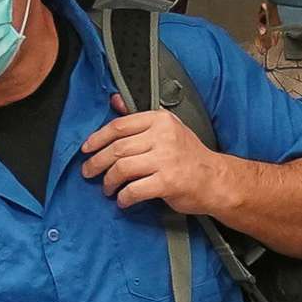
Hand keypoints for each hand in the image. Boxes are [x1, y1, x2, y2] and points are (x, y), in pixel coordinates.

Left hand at [81, 99, 222, 214]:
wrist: (215, 179)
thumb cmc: (189, 156)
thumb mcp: (168, 129)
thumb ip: (139, 119)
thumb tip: (114, 102)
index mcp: (160, 120)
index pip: (119, 126)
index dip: (97, 138)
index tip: (86, 149)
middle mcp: (162, 136)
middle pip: (117, 148)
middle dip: (97, 162)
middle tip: (88, 172)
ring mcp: (166, 160)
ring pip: (122, 168)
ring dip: (109, 181)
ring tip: (107, 188)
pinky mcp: (167, 182)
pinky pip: (134, 190)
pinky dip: (124, 197)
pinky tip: (123, 200)